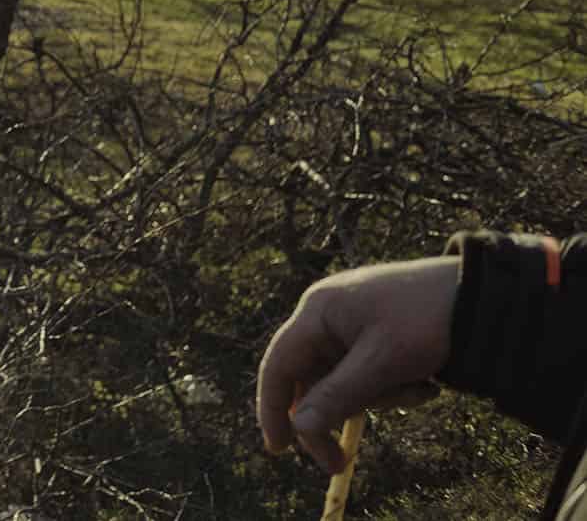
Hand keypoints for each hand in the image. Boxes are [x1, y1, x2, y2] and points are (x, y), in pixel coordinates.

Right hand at [256, 256, 458, 472]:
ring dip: (379, 399)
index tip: (279, 450)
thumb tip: (298, 428)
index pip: (279, 365)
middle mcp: (329, 317)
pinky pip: (370, 375)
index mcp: (318, 312)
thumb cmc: (427, 321)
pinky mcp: (379, 337)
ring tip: (419, 388)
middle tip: (340, 461)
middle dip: (338, 414)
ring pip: (345, 383)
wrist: (484, 296)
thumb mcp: (382, 363)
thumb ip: (336, 396)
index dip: (273, 407)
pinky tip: (426, 381)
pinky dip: (394, 388)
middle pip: (313, 380)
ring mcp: (354, 326)